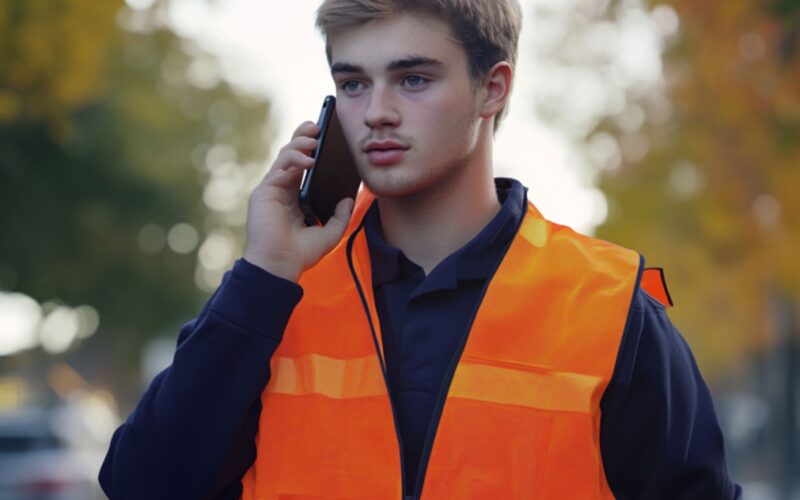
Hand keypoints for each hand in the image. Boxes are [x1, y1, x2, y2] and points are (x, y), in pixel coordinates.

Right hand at [243, 121, 353, 281]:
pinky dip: (295, 160)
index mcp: (296, 195)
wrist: (280, 266)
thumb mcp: (329, 234)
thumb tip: (349, 199)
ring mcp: (272, 188)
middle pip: (293, 154)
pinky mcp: (264, 191)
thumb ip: (340, 216)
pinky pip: (280, 167)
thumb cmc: (300, 253)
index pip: (304, 164)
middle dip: (304, 137)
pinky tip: (310, 161)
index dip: (313, 149)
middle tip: (319, 127)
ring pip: (285, 155)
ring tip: (315, 138)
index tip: (328, 137)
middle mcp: (283, 189)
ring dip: (300, 143)